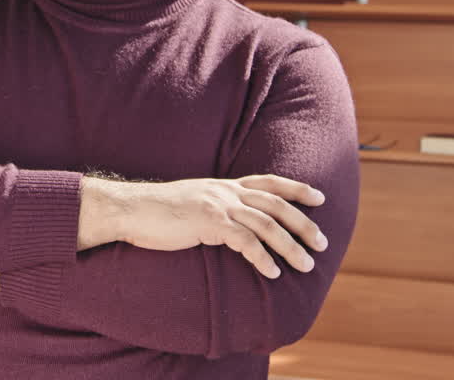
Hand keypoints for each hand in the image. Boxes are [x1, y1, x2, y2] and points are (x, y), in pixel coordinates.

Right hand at [79, 174, 327, 278]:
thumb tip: (229, 224)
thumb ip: (214, 208)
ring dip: (290, 247)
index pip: (269, 182)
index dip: (297, 188)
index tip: (319, 197)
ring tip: (306, 265)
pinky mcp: (208, 223)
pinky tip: (272, 273)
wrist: (130, 208)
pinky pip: (244, 241)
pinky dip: (262, 258)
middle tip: (323, 243)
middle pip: (276, 204)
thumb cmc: (157, 211)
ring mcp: (217, 206)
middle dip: (303, 223)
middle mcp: (225, 191)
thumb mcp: (192, 202)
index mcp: (223, 185)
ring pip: (266, 224)